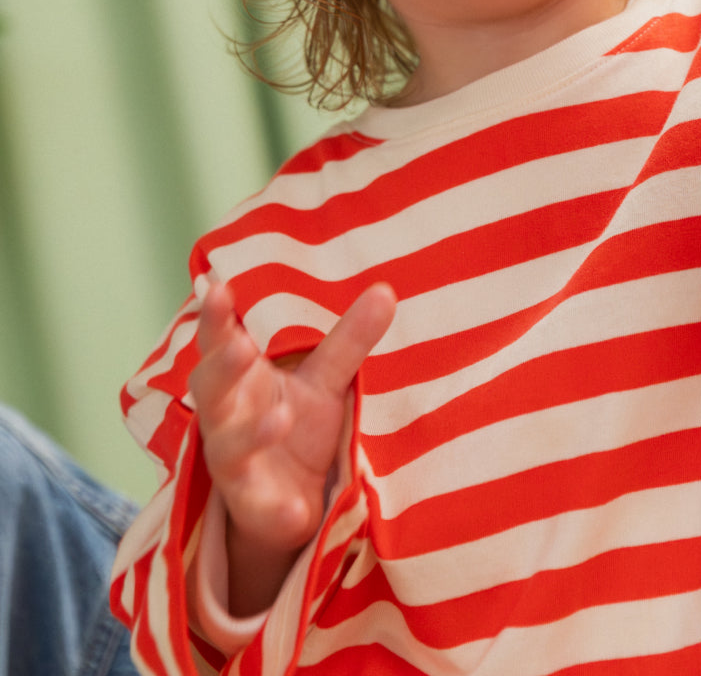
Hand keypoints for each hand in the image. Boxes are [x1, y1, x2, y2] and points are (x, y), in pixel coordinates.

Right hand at [189, 279, 395, 613]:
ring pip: (229, 447)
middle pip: (212, 388)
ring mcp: (234, 464)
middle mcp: (226, 417)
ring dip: (251, 434)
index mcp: (240, 378)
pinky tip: (296, 513)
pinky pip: (259, 510)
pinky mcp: (252, 508)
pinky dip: (276, 511)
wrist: (287, 503)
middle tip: (240, 345)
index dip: (216, 318)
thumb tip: (385, 289)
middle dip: (223, 366)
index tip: (218, 288)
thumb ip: (348, 339)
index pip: (220, 340)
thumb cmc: (297, 425)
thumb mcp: (324, 380)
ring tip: (281, 418)